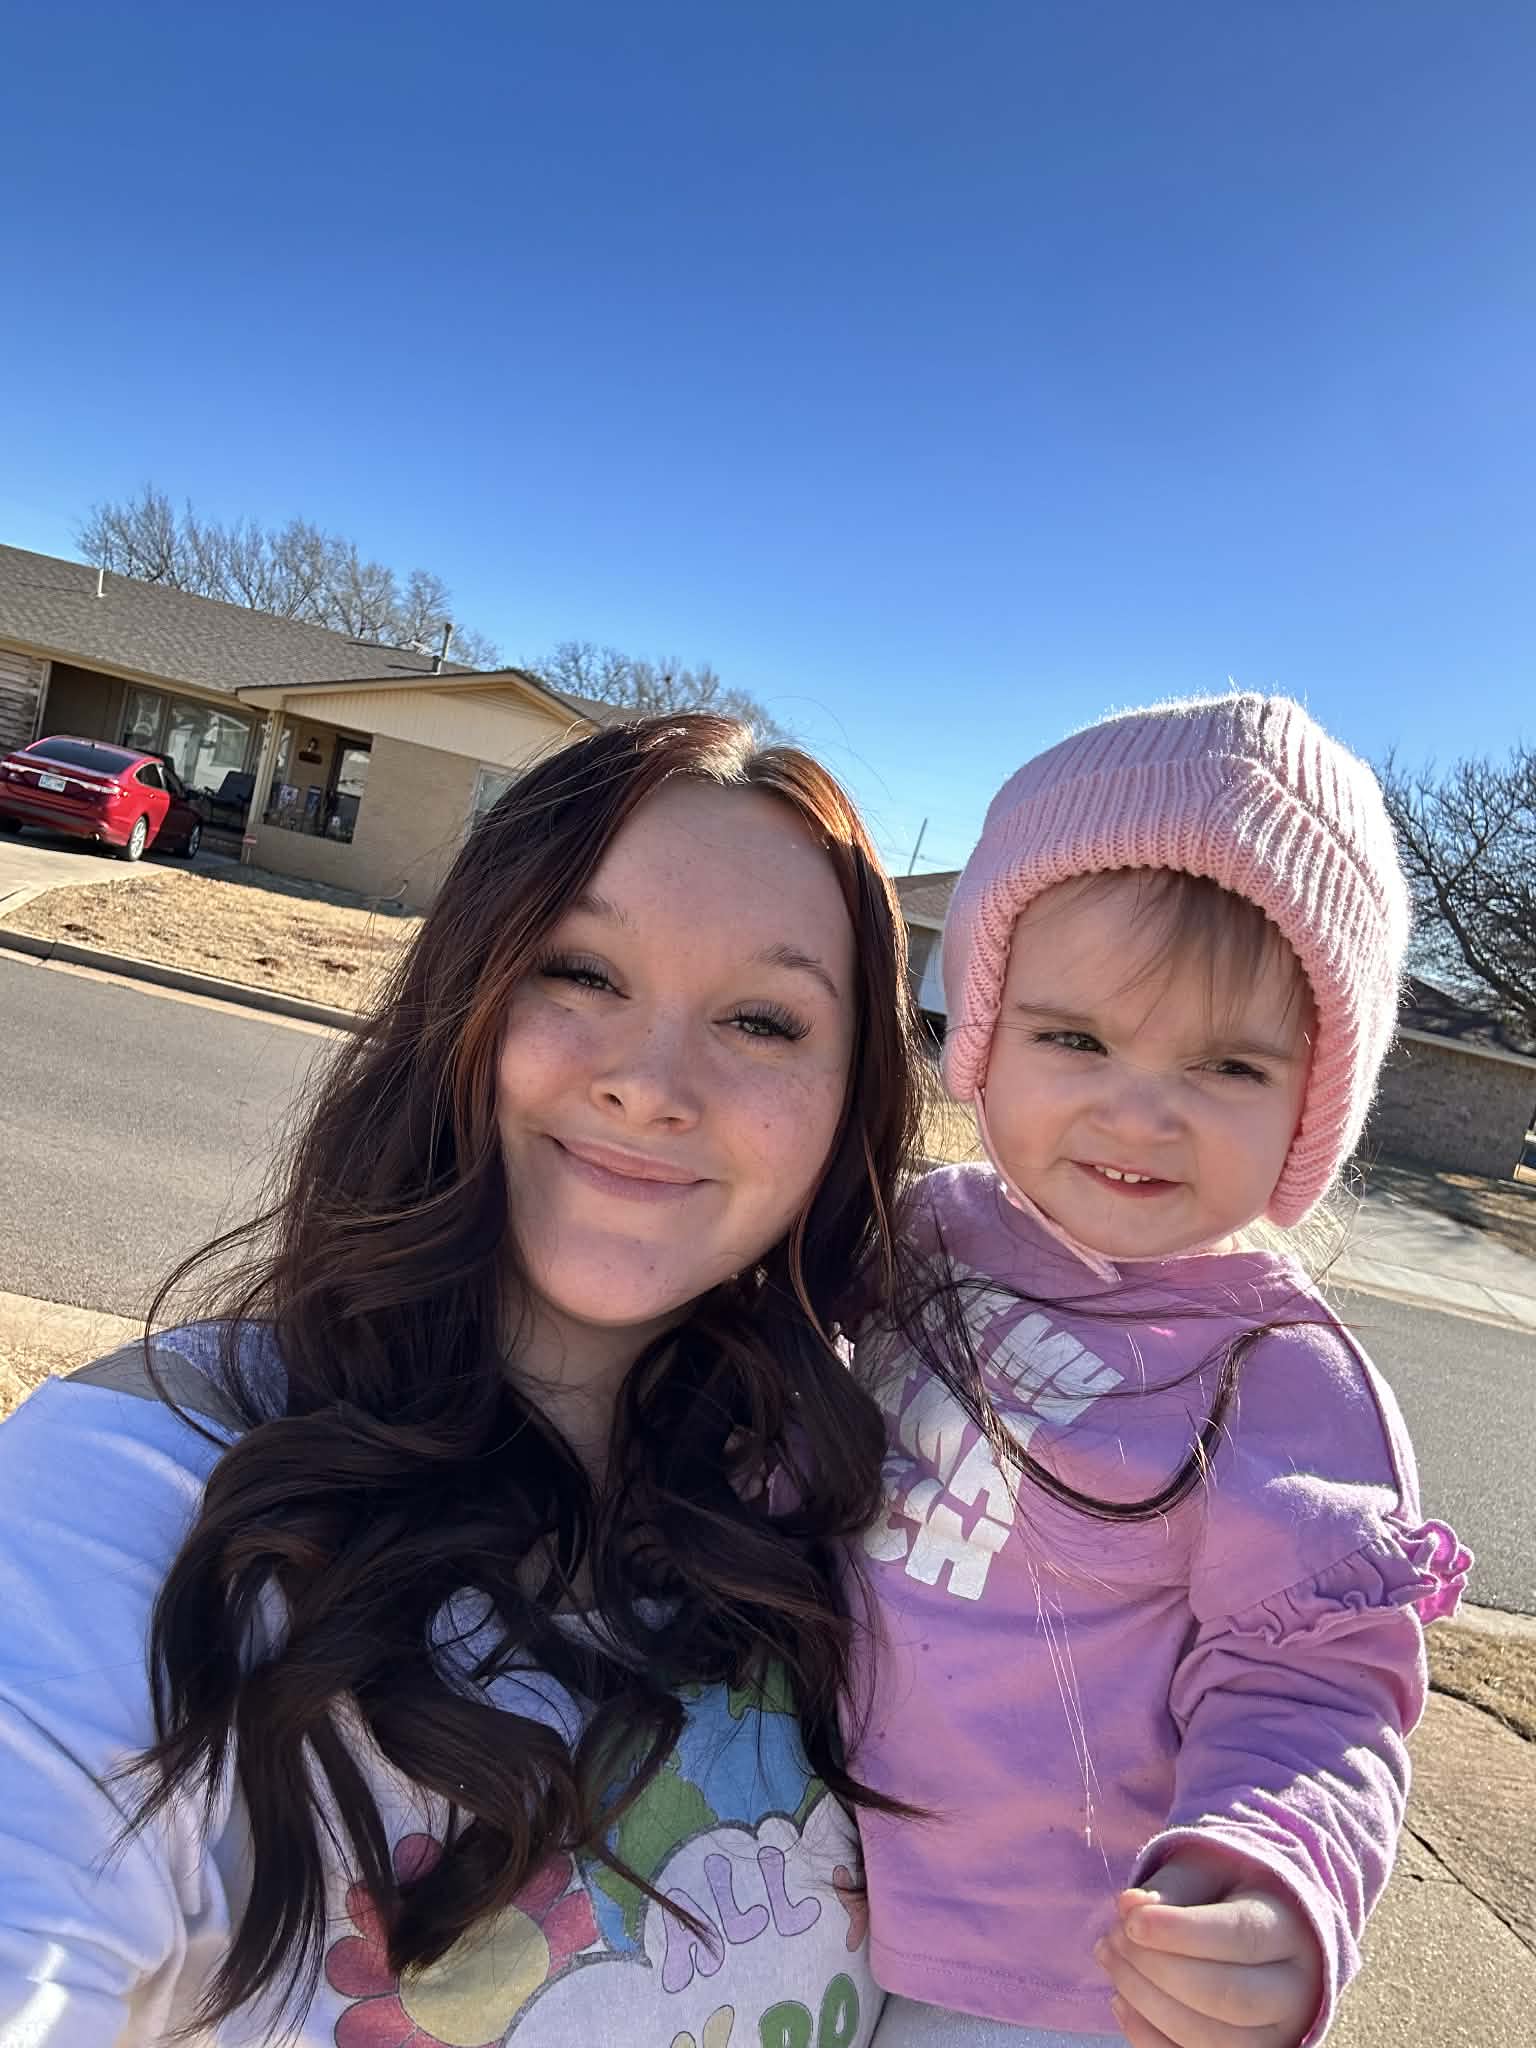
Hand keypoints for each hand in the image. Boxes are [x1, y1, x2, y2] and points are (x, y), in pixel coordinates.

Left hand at [1093, 1843, 1324, 2047]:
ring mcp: (1278, 2037)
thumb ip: (1172, 1886)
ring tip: (1110, 1959)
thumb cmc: (1228, 1891)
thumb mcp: (1208, 1868)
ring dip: (1148, 2003)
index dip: (1183, 1933)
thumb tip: (1130, 1906)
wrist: (1260, 1929)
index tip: (1131, 1921)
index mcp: (1292, 1932)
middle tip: (1113, 1938)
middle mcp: (1296, 1993)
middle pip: (1229, 1997)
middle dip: (1159, 1970)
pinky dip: (1151, 2039)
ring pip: (1213, 2040)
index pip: (1242, 1937)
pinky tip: (1121, 2001)